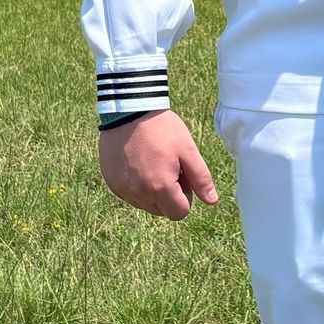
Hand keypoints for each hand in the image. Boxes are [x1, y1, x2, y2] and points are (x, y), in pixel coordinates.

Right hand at [98, 111, 218, 218]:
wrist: (129, 110)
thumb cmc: (162, 128)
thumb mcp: (188, 151)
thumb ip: (201, 179)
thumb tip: (212, 202)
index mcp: (160, 188)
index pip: (179, 213)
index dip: (185, 196)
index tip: (182, 176)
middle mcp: (138, 193)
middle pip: (161, 211)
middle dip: (169, 195)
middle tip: (169, 168)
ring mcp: (122, 189)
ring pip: (144, 204)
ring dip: (152, 192)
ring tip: (153, 164)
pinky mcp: (111, 182)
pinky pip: (129, 195)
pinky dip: (136, 186)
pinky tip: (138, 164)